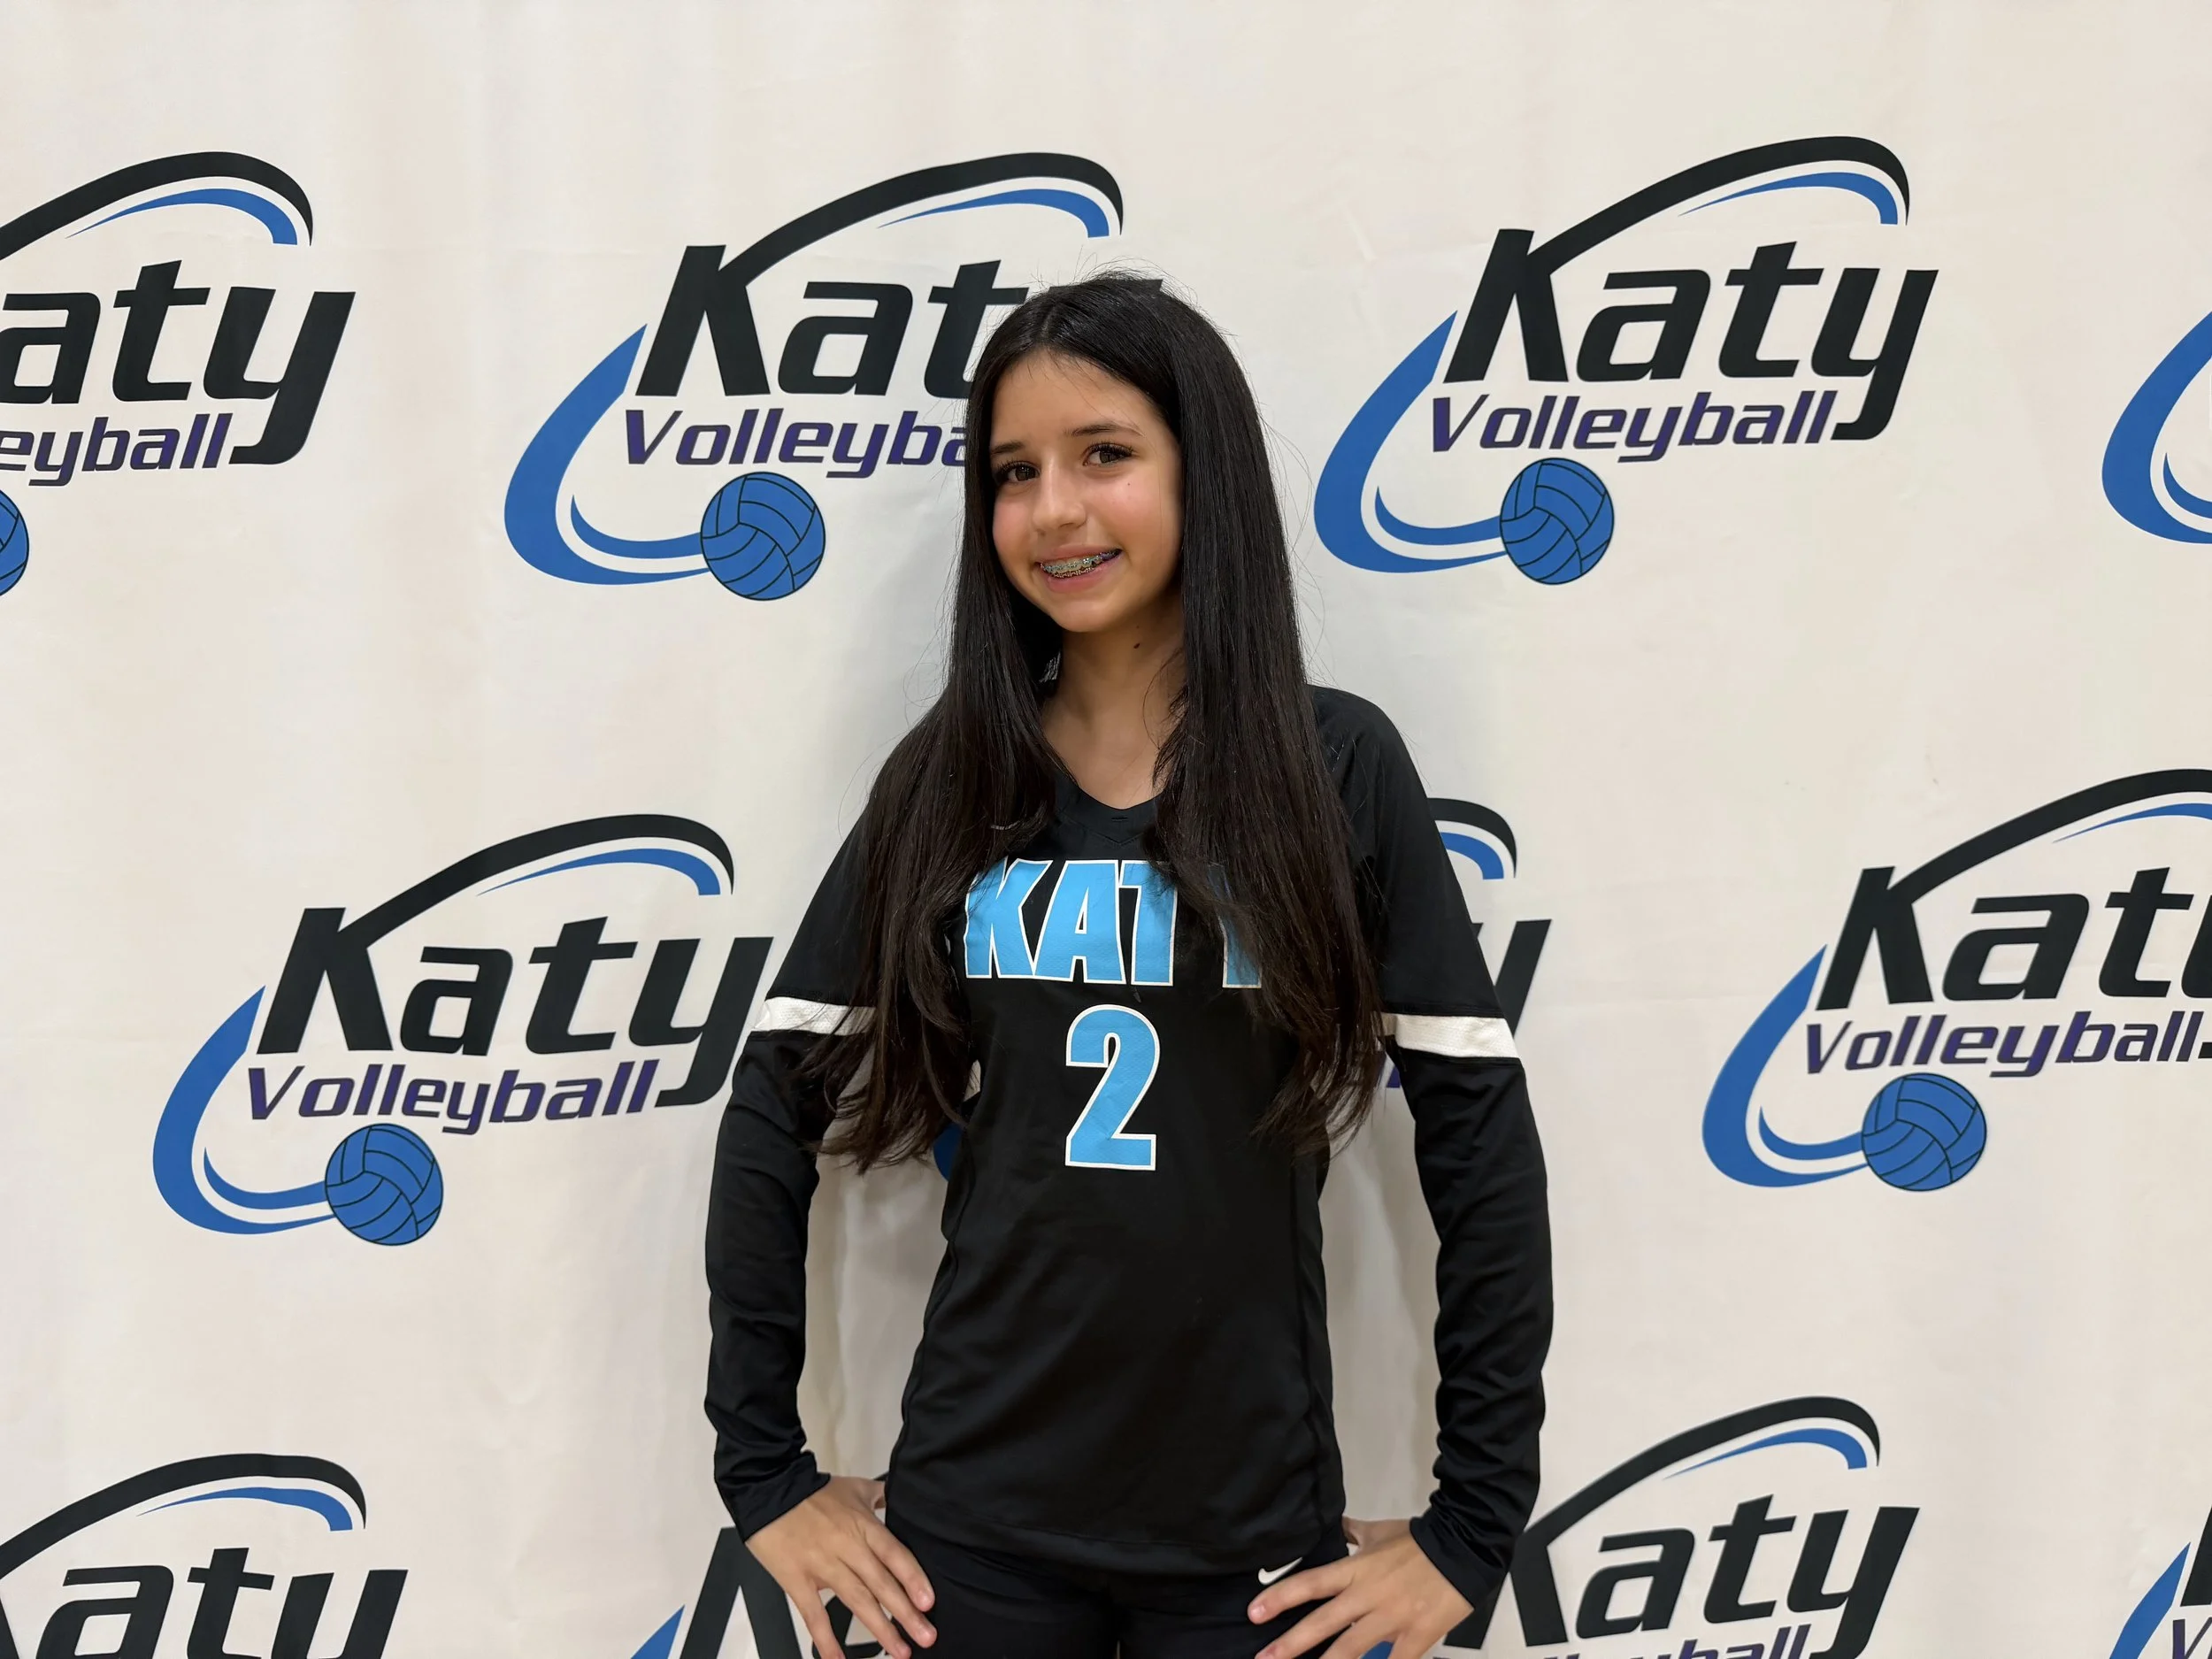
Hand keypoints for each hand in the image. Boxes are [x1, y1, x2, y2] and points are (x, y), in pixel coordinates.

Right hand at [746, 1477, 935, 1658]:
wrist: (767, 1489)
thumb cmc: (810, 1492)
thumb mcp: (854, 1488)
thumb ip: (880, 1495)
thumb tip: (899, 1497)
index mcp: (862, 1526)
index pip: (895, 1555)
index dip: (913, 1579)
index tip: (928, 1603)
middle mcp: (847, 1547)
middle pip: (882, 1583)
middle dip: (906, 1614)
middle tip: (926, 1636)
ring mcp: (823, 1566)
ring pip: (857, 1601)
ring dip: (880, 1629)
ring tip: (899, 1651)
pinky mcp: (798, 1581)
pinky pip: (814, 1615)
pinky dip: (826, 1640)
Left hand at [1249, 1517, 1470, 1658]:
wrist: (1463, 1547)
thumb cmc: (1419, 1541)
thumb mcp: (1379, 1531)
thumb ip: (1352, 1533)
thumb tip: (1334, 1526)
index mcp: (1356, 1570)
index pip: (1310, 1583)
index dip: (1280, 1598)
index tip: (1254, 1612)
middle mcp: (1367, 1596)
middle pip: (1322, 1622)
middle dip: (1290, 1643)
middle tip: (1263, 1658)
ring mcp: (1391, 1619)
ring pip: (1351, 1649)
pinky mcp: (1416, 1637)